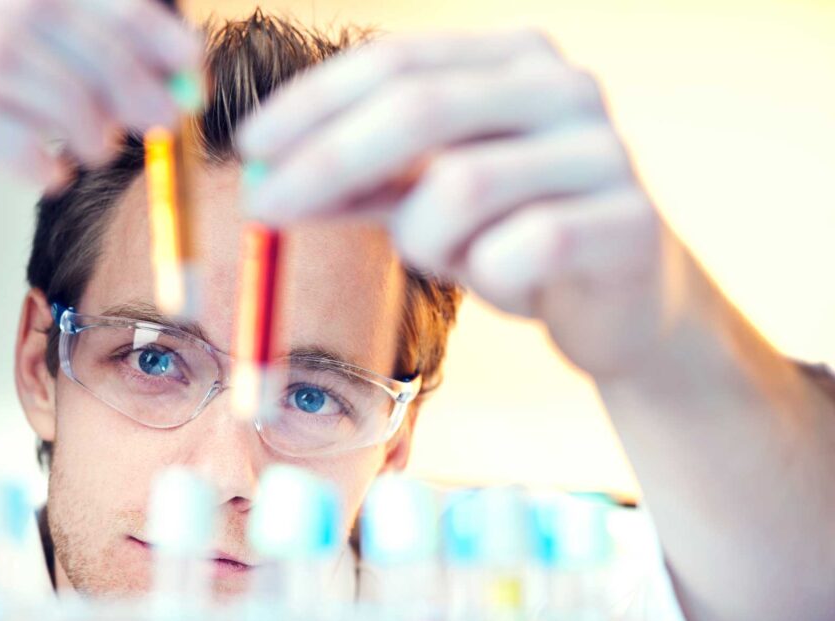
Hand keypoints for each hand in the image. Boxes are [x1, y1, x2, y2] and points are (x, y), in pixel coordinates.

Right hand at [0, 0, 200, 315]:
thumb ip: (43, 74)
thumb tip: (158, 74)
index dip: (123, 9)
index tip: (185, 53)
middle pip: (22, 7)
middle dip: (115, 60)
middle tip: (165, 111)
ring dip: (76, 107)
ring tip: (104, 148)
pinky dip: (30, 151)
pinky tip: (50, 176)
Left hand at [238, 31, 684, 379]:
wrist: (625, 301)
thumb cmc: (515, 237)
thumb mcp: (427, 202)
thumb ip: (361, 183)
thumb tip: (265, 177)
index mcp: (511, 60)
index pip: (395, 60)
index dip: (313, 102)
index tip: (247, 145)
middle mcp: (562, 86)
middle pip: (420, 108)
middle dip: (326, 160)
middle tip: (261, 206)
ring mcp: (604, 149)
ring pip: (462, 187)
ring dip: (424, 239)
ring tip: (445, 259)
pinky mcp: (631, 222)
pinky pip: (520, 251)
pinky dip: (487, 277)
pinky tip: (505, 281)